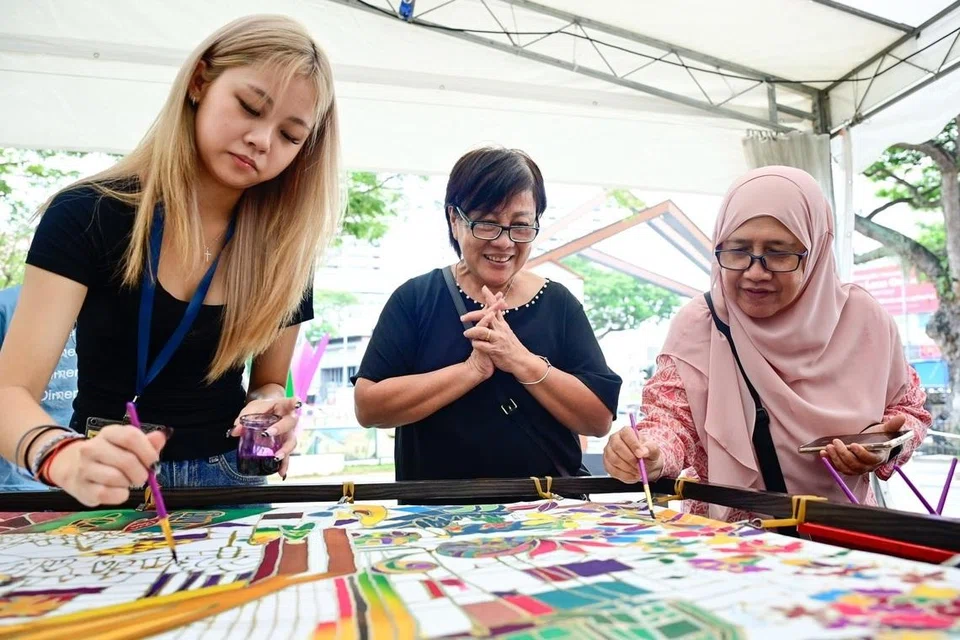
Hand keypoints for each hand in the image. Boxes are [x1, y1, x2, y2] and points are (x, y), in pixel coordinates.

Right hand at [47, 425, 166, 505]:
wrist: (73, 467)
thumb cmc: (110, 455)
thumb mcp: (128, 445)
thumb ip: (147, 442)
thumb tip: (162, 436)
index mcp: (108, 433)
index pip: (131, 437)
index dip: (148, 452)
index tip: (154, 462)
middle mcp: (92, 448)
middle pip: (126, 460)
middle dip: (141, 472)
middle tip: (143, 477)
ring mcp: (84, 467)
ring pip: (116, 478)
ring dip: (129, 483)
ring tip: (128, 482)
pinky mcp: (81, 488)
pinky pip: (107, 494)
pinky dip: (120, 495)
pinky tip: (120, 491)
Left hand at [230, 397, 300, 477]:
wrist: (268, 411)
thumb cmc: (262, 408)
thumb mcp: (251, 409)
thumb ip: (243, 419)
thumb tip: (234, 431)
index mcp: (282, 406)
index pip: (290, 402)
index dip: (294, 403)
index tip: (296, 404)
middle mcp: (289, 419)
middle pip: (290, 423)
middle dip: (280, 429)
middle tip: (267, 434)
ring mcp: (288, 433)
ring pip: (292, 441)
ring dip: (285, 450)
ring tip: (277, 458)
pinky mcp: (285, 444)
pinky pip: (287, 455)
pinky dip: (284, 464)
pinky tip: (281, 473)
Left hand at [462, 286, 531, 374]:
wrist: (521, 361)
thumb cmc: (512, 347)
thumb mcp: (507, 331)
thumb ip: (500, 322)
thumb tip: (494, 312)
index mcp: (503, 324)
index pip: (496, 307)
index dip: (490, 297)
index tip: (484, 288)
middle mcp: (501, 329)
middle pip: (487, 316)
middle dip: (473, 315)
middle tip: (463, 317)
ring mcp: (498, 339)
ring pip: (483, 331)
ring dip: (472, 331)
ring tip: (466, 333)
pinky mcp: (495, 350)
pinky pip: (482, 345)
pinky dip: (476, 344)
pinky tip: (474, 345)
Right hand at [602, 425, 662, 482]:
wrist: (644, 464)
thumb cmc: (647, 453)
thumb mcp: (653, 449)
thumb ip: (650, 448)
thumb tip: (643, 451)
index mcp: (626, 431)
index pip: (626, 434)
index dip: (633, 444)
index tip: (640, 455)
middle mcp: (614, 439)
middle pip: (617, 447)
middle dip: (630, 459)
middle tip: (639, 466)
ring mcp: (609, 451)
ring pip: (614, 460)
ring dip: (628, 468)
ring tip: (638, 471)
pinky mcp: (607, 463)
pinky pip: (613, 470)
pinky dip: (624, 475)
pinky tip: (632, 475)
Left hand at [819, 415, 905, 475]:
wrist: (873, 445)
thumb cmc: (879, 438)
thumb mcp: (885, 431)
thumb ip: (892, 426)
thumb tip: (902, 417)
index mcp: (878, 457)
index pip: (870, 459)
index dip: (862, 453)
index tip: (854, 445)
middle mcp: (867, 466)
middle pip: (855, 465)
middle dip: (844, 454)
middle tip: (836, 443)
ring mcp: (857, 468)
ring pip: (846, 468)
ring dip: (836, 458)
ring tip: (828, 448)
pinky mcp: (847, 467)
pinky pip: (838, 468)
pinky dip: (830, 461)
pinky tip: (823, 453)